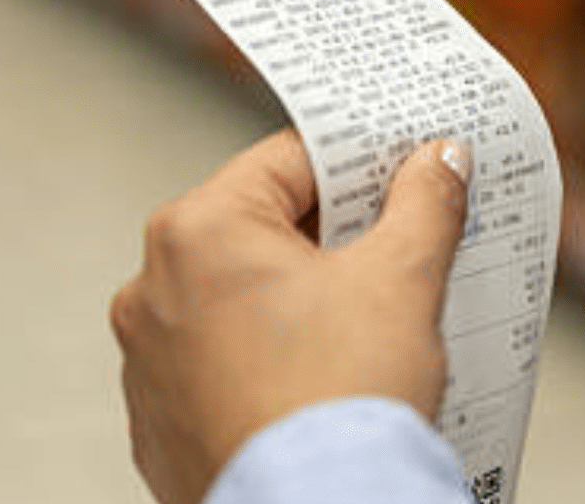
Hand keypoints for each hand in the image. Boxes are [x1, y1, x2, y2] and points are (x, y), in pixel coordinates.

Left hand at [108, 130, 472, 503]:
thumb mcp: (401, 280)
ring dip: (294, 303)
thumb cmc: (337, 403)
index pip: (288, 162)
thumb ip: (422, 203)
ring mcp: (148, 360)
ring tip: (361, 327)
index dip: (356, 163)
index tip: (401, 172)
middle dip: (330, 238)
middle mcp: (150, 288)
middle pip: (258, 230)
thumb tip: (437, 163)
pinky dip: (265, 364)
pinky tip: (318, 380)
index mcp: (197, 232)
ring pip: (235, 301)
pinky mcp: (159, 422)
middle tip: (396, 248)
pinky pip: (218, 368)